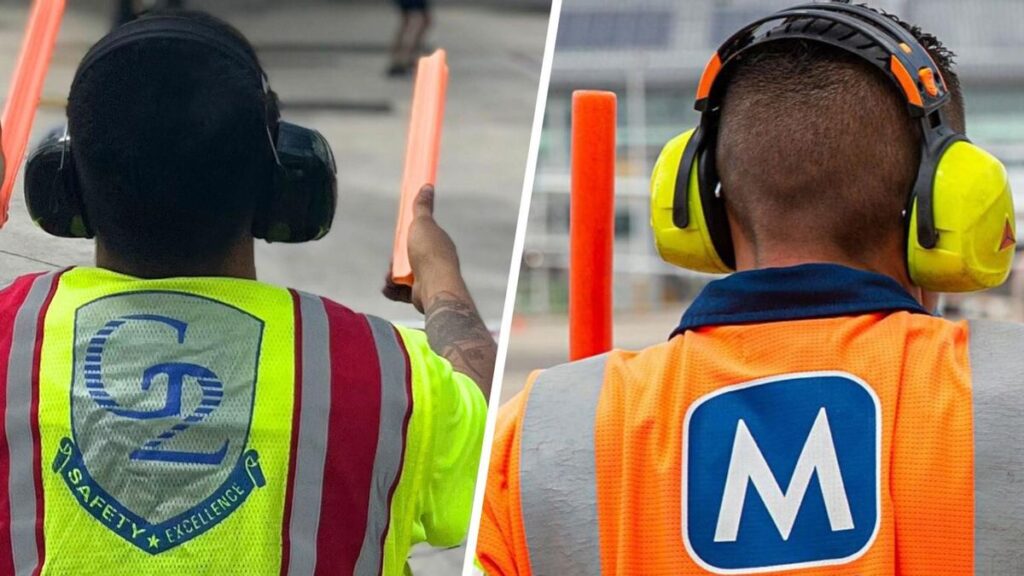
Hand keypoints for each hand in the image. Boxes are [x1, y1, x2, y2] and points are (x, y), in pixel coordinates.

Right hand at [382, 185, 460, 312]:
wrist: (434, 286)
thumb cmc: (429, 253)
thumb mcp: (422, 223)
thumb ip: (422, 206)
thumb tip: (427, 185)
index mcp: (437, 244)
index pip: (417, 238)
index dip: (404, 239)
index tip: (398, 241)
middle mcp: (434, 261)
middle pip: (405, 257)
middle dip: (395, 261)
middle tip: (395, 263)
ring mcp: (427, 278)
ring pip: (400, 274)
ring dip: (392, 276)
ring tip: (393, 277)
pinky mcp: (419, 294)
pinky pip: (400, 290)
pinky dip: (393, 289)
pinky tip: (390, 288)